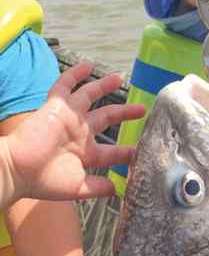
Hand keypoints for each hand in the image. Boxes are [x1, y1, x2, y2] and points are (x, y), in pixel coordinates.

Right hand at [6, 62, 144, 202]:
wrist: (18, 171)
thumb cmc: (45, 181)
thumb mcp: (78, 187)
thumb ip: (99, 188)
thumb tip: (118, 190)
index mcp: (87, 153)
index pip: (113, 151)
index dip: (127, 152)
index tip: (143, 151)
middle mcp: (80, 133)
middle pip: (107, 118)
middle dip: (124, 113)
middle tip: (141, 109)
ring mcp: (69, 118)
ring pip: (89, 96)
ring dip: (104, 86)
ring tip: (120, 78)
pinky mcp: (56, 107)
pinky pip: (65, 86)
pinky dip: (75, 75)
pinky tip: (88, 65)